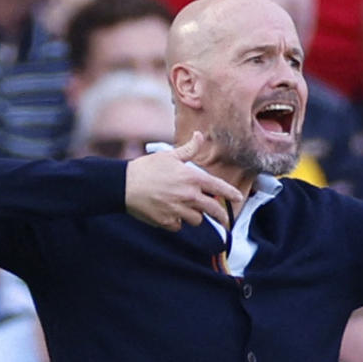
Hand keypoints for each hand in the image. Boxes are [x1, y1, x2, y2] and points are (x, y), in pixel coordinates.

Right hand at [124, 131, 242, 230]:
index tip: (238, 198)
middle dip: (222, 216)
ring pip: (197, 220)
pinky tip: (168, 214)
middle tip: (225, 220)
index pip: (219, 188)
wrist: (124, 185)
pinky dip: (176, 222)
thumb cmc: (147, 168)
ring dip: (194, 216)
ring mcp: (178, 210)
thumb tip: (199, 135)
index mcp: (192, 178)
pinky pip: (179, 226)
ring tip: (185, 209)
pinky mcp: (167, 222)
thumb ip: (188, 149)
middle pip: (213, 210)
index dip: (231, 194)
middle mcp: (189, 196)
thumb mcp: (169, 155)